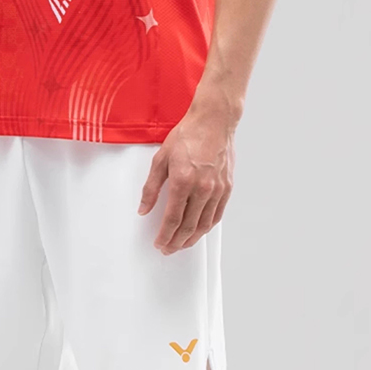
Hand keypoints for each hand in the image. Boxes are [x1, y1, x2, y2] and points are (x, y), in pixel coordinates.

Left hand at [138, 107, 234, 253]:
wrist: (214, 120)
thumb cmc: (188, 135)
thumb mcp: (160, 159)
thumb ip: (151, 188)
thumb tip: (143, 209)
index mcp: (183, 181)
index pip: (172, 219)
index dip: (164, 236)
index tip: (159, 244)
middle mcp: (202, 188)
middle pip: (188, 227)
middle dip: (176, 242)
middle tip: (168, 249)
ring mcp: (217, 189)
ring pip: (204, 225)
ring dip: (191, 239)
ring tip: (181, 245)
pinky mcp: (227, 188)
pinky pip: (217, 215)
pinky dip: (206, 227)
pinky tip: (198, 231)